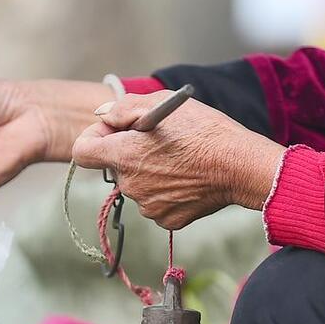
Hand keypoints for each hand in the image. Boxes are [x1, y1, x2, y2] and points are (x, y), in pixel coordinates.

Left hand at [71, 93, 283, 229]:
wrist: (242, 166)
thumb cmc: (205, 130)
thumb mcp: (163, 103)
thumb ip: (123, 108)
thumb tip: (102, 116)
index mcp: (124, 155)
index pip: (82, 151)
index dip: (96, 136)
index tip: (118, 130)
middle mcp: (131, 185)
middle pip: (114, 167)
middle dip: (130, 152)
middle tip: (161, 140)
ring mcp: (148, 207)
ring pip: (136, 185)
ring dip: (149, 172)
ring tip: (181, 158)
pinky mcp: (167, 219)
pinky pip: (156, 202)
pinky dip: (166, 190)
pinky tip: (188, 177)